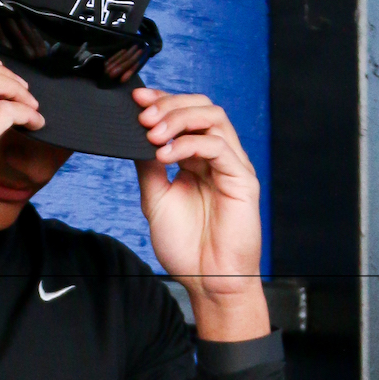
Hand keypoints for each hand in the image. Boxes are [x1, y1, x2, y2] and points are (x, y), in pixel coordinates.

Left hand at [134, 90, 270, 342]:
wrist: (206, 280)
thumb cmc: (186, 247)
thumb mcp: (155, 199)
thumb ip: (148, 166)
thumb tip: (136, 134)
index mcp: (197, 159)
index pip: (185, 115)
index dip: (162, 101)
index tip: (136, 99)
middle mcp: (217, 157)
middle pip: (202, 107)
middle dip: (170, 105)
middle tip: (143, 116)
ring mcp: (231, 165)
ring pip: (214, 118)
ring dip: (179, 119)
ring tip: (153, 133)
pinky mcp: (242, 178)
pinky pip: (218, 146)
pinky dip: (189, 143)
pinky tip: (166, 154)